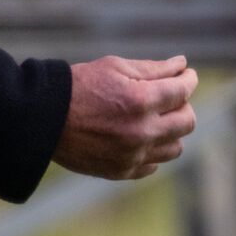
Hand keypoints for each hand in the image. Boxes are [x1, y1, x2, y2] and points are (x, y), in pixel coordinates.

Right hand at [52, 55, 197, 179]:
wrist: (46, 120)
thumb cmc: (80, 86)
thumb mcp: (116, 67)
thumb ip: (154, 69)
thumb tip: (182, 65)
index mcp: (141, 101)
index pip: (183, 92)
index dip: (189, 80)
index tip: (187, 75)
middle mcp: (142, 132)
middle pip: (187, 123)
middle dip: (183, 105)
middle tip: (171, 97)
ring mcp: (134, 155)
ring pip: (175, 148)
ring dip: (171, 131)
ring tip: (156, 119)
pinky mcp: (124, 171)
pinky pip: (154, 165)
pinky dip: (153, 151)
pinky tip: (139, 137)